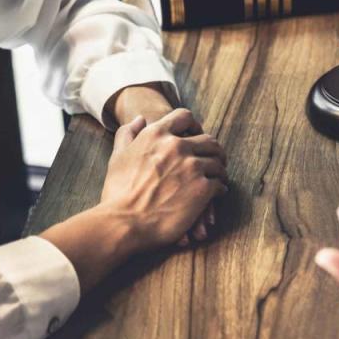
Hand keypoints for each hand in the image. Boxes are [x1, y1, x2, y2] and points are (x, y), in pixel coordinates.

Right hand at [108, 83, 216, 243]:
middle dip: (213, 149)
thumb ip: (127, 134)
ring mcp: (192, 166)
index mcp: (156, 134)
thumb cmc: (117, 192)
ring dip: (220, 169)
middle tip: (215, 158)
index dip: (193, 125)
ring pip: (217, 162)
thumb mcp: (117, 156)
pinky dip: (221, 188)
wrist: (123, 222)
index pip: (184, 117)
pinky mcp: (203, 188)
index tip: (196, 135)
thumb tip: (140, 119)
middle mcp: (177, 146)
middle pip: (208, 140)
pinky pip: (220, 183)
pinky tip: (218, 193)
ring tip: (219, 176)